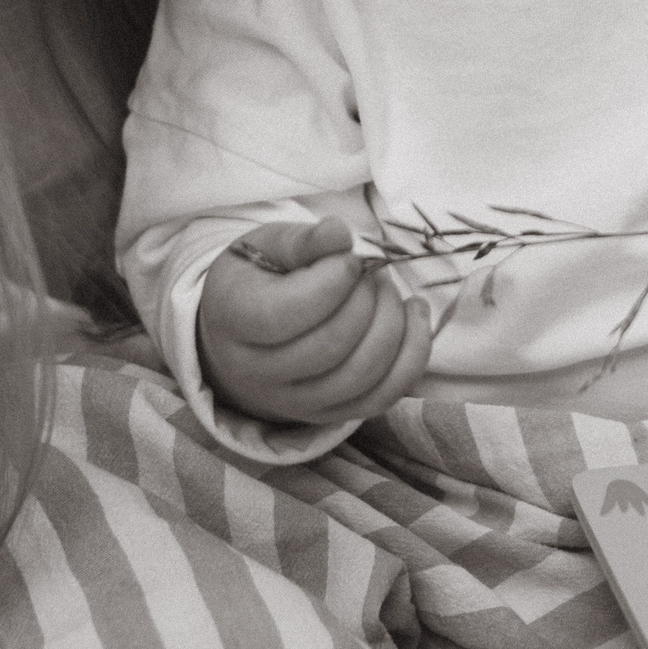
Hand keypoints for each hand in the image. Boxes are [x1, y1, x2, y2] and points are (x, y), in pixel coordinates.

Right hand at [198, 218, 433, 427]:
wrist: (244, 336)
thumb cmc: (260, 280)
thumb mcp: (268, 246)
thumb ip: (303, 240)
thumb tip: (338, 234)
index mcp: (233, 319)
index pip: (289, 312)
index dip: (334, 280)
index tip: (351, 258)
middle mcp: (257, 373)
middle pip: (331, 346)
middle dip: (367, 300)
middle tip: (371, 271)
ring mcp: (294, 402)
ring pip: (361, 375)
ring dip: (392, 324)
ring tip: (387, 291)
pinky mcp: (329, 414)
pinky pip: (382, 396)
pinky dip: (412, 354)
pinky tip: (413, 315)